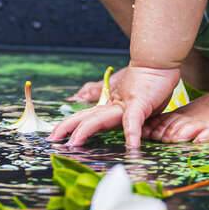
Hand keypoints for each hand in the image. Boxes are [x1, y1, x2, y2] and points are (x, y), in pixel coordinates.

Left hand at [49, 63, 180, 150]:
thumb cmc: (146, 83)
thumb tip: (103, 113)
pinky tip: (131, 147)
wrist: (156, 63)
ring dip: (85, 130)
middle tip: (52, 139)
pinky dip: (132, 133)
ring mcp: (123, 104)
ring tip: (74, 143)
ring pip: (99, 119)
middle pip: (85, 118)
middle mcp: (112, 106)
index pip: (86, 118)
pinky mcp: (138, 103)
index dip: (69, 126)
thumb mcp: (130, 100)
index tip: (56, 136)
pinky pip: (133, 121)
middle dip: (67, 128)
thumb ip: (119, 110)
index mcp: (110, 107)